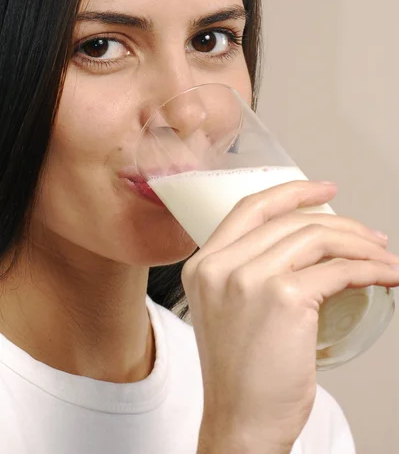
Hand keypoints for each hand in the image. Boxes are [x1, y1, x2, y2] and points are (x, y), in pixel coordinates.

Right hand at [182, 181, 398, 453]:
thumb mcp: (230, 309)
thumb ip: (252, 270)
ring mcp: (249, 279)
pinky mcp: (283, 298)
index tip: (324, 190)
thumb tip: (311, 246)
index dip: (292, 192)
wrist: (240, 423)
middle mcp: (221, 265)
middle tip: (369, 235)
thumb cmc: (241, 374)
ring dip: (360, 244)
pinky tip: (385, 275)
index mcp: (204, 264)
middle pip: (291, 220)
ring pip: (317, 238)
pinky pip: (338, 270)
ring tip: (381, 256)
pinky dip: (370, 269)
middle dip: (341, 223)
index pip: (251, 207)